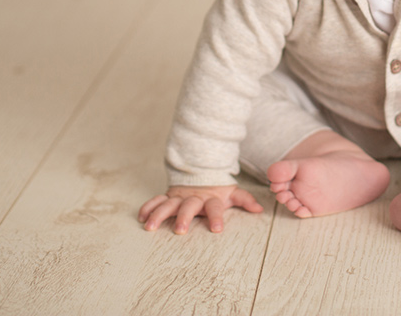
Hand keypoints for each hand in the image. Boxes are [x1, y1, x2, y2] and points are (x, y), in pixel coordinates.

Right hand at [138, 184, 263, 233]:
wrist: (201, 170)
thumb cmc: (217, 188)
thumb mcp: (232, 192)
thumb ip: (245, 200)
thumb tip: (259, 209)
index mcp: (211, 199)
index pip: (215, 208)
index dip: (217, 217)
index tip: (217, 229)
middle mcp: (194, 198)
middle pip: (189, 207)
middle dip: (184, 218)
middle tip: (180, 230)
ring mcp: (180, 196)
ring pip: (168, 204)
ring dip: (159, 214)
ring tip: (150, 227)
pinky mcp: (168, 195)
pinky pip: (157, 200)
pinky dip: (148, 207)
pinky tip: (141, 216)